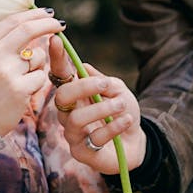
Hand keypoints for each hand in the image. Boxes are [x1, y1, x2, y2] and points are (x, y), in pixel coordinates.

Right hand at [0, 9, 62, 134]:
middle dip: (48, 24)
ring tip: (21, 79)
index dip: (34, 14)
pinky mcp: (19, 88)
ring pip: (38, 56)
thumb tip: (32, 20)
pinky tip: (23, 92)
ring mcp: (5, 72)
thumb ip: (4, 40)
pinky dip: (37, 82)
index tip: (48, 13)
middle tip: (61, 25)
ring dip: (37, 65)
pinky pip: (41, 76)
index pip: (12, 21)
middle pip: (28, 30)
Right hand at [48, 37, 146, 173]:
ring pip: (76, 118)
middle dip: (84, 87)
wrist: (136, 143)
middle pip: (62, 96)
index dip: (56, 58)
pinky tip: (126, 120)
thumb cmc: (123, 113)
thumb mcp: (118, 90)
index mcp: (74, 95)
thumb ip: (102, 80)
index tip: (56, 39)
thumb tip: (82, 66)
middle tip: (105, 85)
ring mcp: (72, 134)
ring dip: (102, 109)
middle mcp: (68, 113)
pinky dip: (114, 126)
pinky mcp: (81, 153)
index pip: (60, 75)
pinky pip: (93, 138)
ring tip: (121, 105)